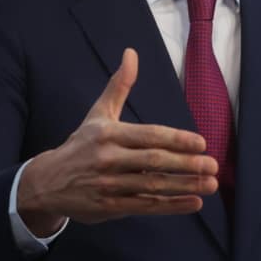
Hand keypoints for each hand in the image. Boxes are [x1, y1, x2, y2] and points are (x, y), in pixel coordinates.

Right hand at [17, 48, 217, 232]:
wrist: (47, 182)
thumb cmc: (80, 145)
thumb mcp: (97, 114)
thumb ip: (119, 86)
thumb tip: (131, 53)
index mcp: (108, 134)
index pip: (149, 135)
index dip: (177, 139)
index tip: (201, 143)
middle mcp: (108, 159)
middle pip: (154, 161)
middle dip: (187, 164)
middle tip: (213, 165)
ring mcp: (109, 184)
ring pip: (153, 186)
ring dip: (184, 186)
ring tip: (211, 184)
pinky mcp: (110, 207)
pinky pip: (145, 206)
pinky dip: (171, 206)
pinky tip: (194, 202)